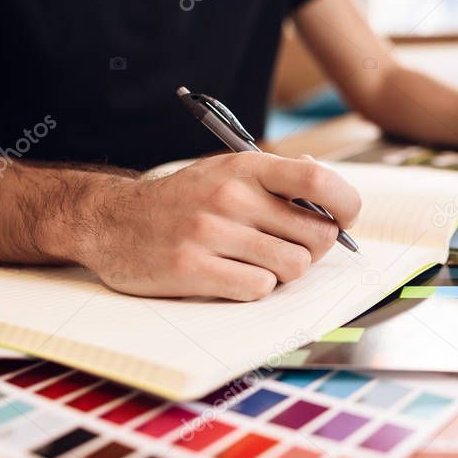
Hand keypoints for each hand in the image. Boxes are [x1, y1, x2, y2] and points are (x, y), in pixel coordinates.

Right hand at [71, 153, 360, 300]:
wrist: (111, 221)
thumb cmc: (182, 200)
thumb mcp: (227, 172)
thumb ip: (278, 178)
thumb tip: (327, 183)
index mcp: (246, 168)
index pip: (320, 179)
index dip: (346, 205)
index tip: (343, 219)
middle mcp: (230, 196)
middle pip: (317, 235)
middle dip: (313, 248)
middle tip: (289, 247)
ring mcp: (210, 232)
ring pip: (293, 266)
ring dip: (283, 272)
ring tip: (257, 262)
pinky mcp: (192, 269)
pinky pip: (259, 289)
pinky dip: (255, 288)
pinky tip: (233, 276)